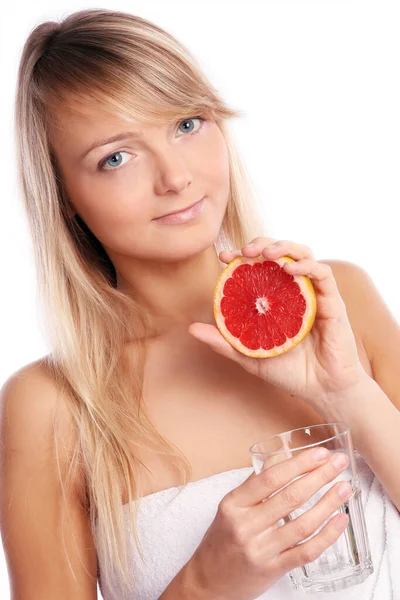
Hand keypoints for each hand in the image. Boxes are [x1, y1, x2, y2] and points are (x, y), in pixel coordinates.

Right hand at [185, 447, 350, 599]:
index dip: (298, 464)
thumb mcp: (230, 506)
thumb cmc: (221, 540)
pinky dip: (327, 535)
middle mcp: (246, 525)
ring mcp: (260, 549)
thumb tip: (281, 456)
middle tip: (339, 462)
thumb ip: (255, 483)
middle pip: (290, 496)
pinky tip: (340, 520)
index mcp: (234, 504)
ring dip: (328, 503)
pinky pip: (306, 551)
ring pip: (302, 523)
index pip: (270, 478)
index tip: (319, 453)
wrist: (208, 581)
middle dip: (320, 476)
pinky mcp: (273, 569)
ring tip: (344, 488)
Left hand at [188, 237, 368, 415]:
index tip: (224, 256)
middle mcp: (295, 290)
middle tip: (244, 251)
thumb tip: (191, 328)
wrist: (321, 391)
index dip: (242, 256)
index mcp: (276, 298)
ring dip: (284, 247)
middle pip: (282, 253)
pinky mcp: (332, 302)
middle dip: (263, 244)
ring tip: (265, 254)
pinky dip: (306, 266)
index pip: (260, 266)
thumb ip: (224, 341)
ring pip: (303, 255)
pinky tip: (289, 269)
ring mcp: (314, 294)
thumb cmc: (289, 372)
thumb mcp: (249, 356)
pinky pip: (322, 275)